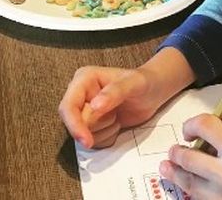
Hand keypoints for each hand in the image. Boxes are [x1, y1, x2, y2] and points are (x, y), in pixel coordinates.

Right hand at [58, 48, 194, 148]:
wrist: (153, 91)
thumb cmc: (143, 82)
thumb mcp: (133, 83)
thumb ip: (115, 92)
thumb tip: (94, 106)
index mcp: (83, 80)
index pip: (67, 107)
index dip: (75, 125)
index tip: (86, 140)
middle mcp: (80, 96)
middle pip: (77, 124)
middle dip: (99, 125)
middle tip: (117, 113)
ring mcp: (85, 112)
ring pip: (85, 135)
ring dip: (106, 131)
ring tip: (118, 116)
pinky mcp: (93, 125)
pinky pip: (95, 142)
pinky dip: (109, 137)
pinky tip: (118, 123)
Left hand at [160, 114, 221, 199]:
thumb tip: (208, 144)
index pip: (205, 126)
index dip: (192, 124)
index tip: (189, 130)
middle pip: (186, 157)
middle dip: (176, 153)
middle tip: (174, 152)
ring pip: (186, 184)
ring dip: (176, 174)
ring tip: (169, 168)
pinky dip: (191, 193)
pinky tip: (188, 187)